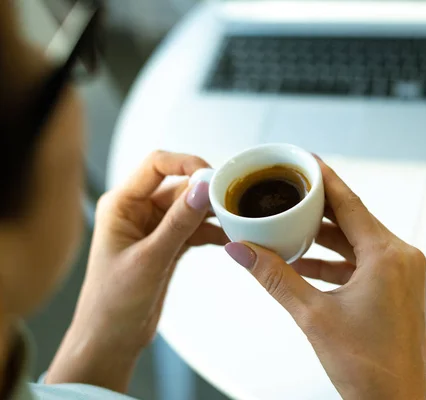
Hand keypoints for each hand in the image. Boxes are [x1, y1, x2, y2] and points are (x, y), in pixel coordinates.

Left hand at [47, 151, 227, 391]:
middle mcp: (137, 210)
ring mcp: (153, 228)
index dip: (186, 163)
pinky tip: (228, 238)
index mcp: (121, 204)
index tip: (213, 176)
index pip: (156, 164)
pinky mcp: (167, 244)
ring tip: (235, 220)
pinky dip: (211, 232)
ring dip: (211, 213)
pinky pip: (194, 228)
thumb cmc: (112, 302)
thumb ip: (179, 222)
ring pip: (190, 207)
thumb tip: (203, 188)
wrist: (111, 339)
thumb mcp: (150, 259)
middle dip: (206, 193)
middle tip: (232, 202)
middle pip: (179, 185)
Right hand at [225, 159, 425, 398]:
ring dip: (326, 235)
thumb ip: (275, 277)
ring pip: (358, 240)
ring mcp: (403, 273)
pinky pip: (364, 261)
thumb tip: (242, 251)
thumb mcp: (313, 315)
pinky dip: (337, 259)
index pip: (350, 201)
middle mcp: (402, 256)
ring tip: (291, 225)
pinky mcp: (398, 287)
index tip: (305, 160)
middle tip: (290, 192)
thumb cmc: (368, 368)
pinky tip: (308, 261)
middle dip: (319, 207)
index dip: (324, 178)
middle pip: (354, 217)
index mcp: (388, 254)